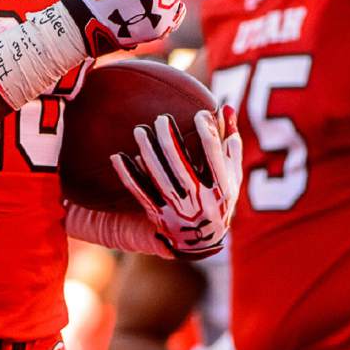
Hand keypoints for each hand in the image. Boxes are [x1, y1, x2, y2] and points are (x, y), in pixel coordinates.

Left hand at [111, 105, 242, 259]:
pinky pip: (141, 193)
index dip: (208, 134)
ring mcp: (178, 209)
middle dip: (171, 140)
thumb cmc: (219, 198)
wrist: (203, 242)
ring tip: (139, 130)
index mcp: (221, 189)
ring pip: (160, 178)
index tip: (200, 113)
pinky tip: (117, 157)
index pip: (214, 157)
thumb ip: (230, 141)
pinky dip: (128, 175)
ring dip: (148, 153)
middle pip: (182, 166)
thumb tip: (225, 107)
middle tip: (161, 118)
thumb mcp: (232, 173)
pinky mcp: (158, 216)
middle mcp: (200, 200)